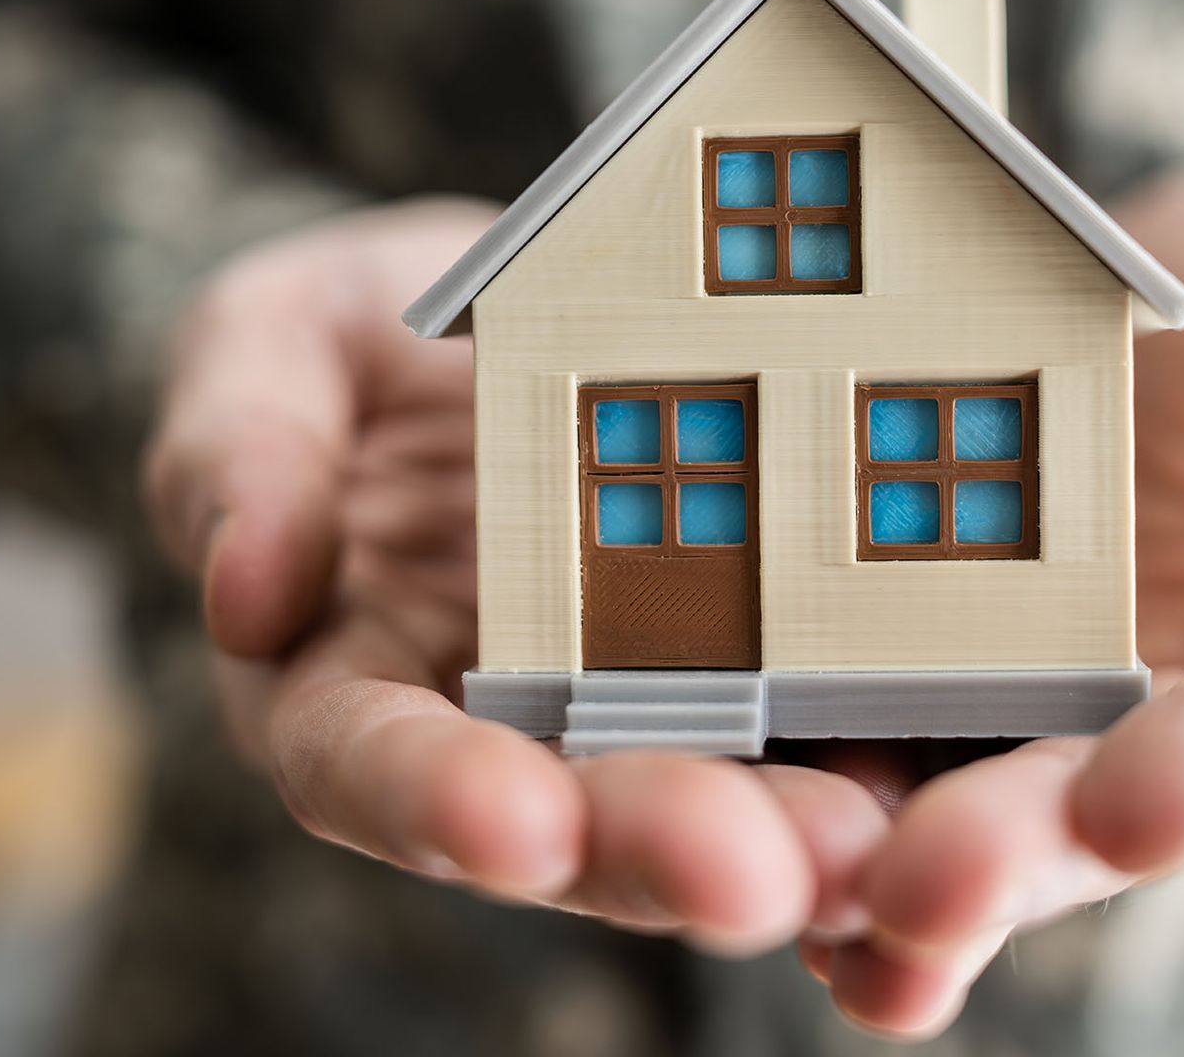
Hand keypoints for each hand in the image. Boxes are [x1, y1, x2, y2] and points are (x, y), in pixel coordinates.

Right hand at [144, 201, 890, 953]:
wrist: (515, 309)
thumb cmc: (363, 338)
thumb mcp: (270, 344)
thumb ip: (237, 449)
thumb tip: (244, 588)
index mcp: (359, 678)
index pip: (371, 765)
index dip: (437, 799)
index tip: (515, 824)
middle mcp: (505, 728)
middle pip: (571, 821)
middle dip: (656, 852)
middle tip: (757, 874)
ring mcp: (638, 705)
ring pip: (711, 802)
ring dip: (788, 840)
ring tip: (873, 847)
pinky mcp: (756, 669)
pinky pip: (815, 727)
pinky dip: (877, 764)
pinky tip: (946, 776)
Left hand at [796, 160, 1183, 1036]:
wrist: (1170, 287)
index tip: (1144, 807)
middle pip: (1106, 796)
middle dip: (1018, 850)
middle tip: (921, 890)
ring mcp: (1052, 693)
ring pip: (975, 797)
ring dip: (890, 862)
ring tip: (803, 896)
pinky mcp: (941, 663)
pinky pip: (881, 742)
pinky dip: (824, 808)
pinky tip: (757, 852)